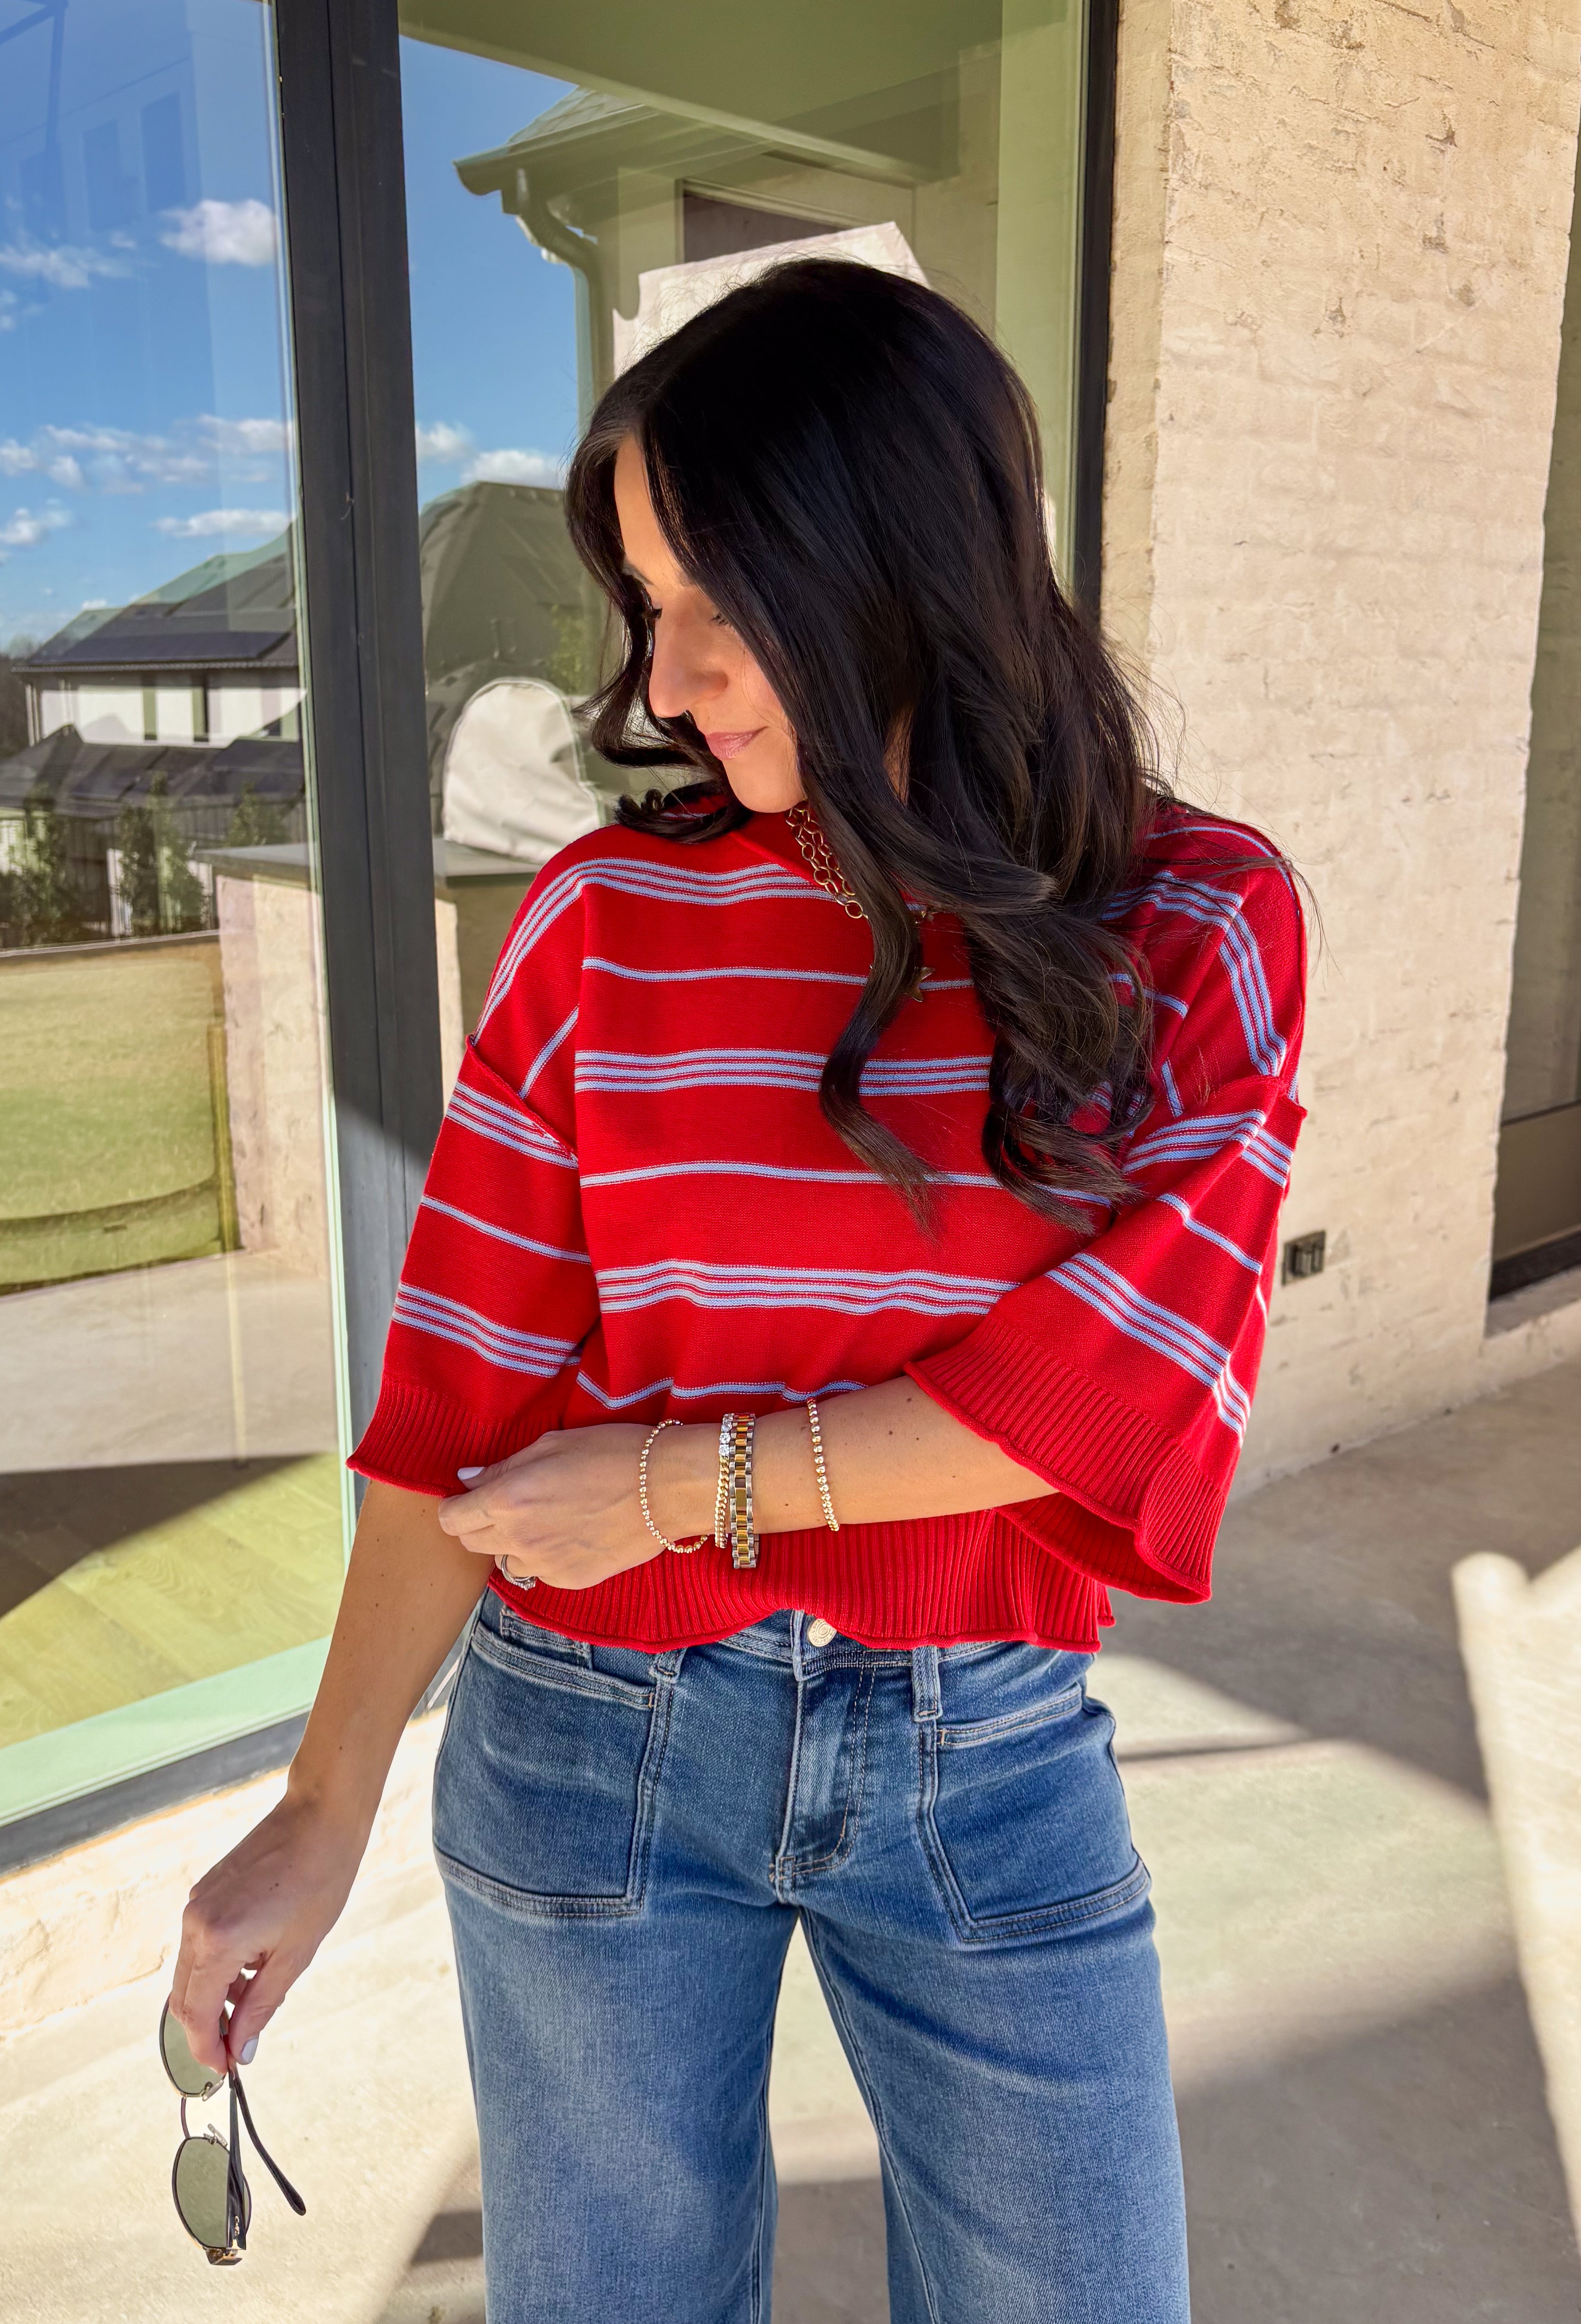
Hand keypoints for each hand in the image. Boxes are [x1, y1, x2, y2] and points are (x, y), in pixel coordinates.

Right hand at [169, 1788, 366, 2075]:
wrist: (320, 1816)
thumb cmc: (319, 1880)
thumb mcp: (296, 1954)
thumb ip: (261, 2005)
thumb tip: (242, 2048)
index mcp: (217, 1941)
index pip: (196, 2014)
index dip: (207, 2048)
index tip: (226, 2069)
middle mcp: (195, 1923)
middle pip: (184, 1997)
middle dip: (206, 2029)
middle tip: (237, 2048)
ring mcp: (196, 1904)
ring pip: (190, 1972)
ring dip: (214, 1997)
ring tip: (255, 2000)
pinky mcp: (204, 1891)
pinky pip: (199, 1944)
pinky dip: (217, 1966)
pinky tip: (252, 1966)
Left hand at [436, 1423, 712, 1589]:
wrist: (666, 1487)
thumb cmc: (611, 1453)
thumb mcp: (552, 1445)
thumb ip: (503, 1467)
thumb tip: (466, 1479)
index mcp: (508, 1499)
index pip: (452, 1519)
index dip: (455, 1508)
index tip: (467, 1499)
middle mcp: (519, 1538)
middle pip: (471, 1544)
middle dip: (479, 1525)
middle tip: (507, 1506)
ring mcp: (544, 1565)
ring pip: (505, 1563)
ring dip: (513, 1544)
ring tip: (546, 1520)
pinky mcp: (569, 1580)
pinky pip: (540, 1573)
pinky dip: (545, 1557)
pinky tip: (572, 1534)